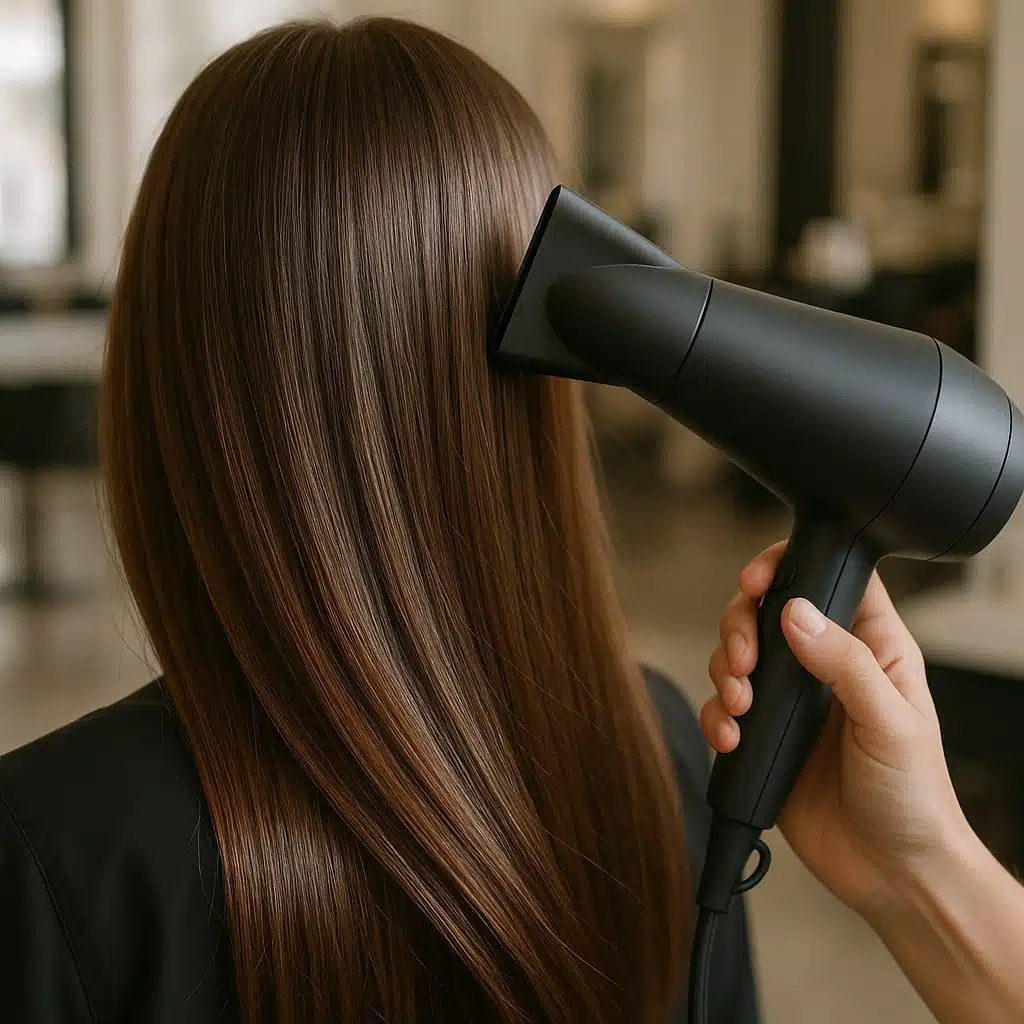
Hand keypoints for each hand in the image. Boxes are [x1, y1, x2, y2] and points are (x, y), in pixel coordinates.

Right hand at [701, 542, 971, 918]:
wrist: (891, 874)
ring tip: (740, 706)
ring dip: (724, 672)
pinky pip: (722, 707)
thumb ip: (845, 663)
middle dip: (740, 626)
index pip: (829, 577)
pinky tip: (732, 738)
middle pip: (766, 610)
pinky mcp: (764, 736)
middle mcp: (825, 665)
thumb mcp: (891, 723)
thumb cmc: (914, 798)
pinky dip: (716, 716)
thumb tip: (796, 613)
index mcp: (870, 647)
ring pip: (737, 655)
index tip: (755, 582)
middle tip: (744, 660)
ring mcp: (791, 701)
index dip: (787, 565)